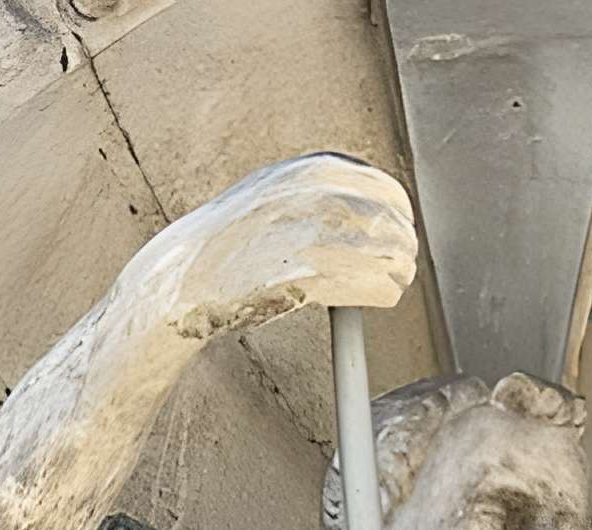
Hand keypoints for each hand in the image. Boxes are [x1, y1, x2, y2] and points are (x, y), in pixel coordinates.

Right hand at [127, 153, 417, 334]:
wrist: (186, 275)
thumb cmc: (229, 242)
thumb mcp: (271, 192)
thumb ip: (313, 191)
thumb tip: (361, 205)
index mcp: (308, 171)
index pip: (381, 186)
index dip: (398, 213)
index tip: (401, 230)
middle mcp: (313, 197)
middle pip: (388, 220)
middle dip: (402, 244)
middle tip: (404, 263)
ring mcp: (310, 235)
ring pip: (385, 253)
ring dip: (398, 270)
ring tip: (396, 281)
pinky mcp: (307, 277)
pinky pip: (368, 284)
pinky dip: (382, 291)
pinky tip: (384, 296)